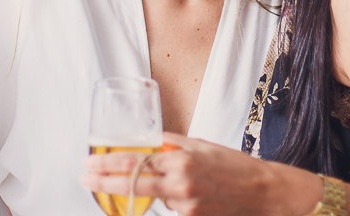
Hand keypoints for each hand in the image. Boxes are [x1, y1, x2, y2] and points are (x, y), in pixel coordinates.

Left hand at [81, 133, 321, 215]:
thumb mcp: (201, 145)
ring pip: (155, 197)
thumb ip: (171, 144)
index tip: (89, 164)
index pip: (135, 162)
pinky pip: (172, 208)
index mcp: (181, 159)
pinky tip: (197, 193)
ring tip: (188, 179)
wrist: (264, 192)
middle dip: (104, 183)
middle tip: (85, 178)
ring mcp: (185, 206)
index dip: (108, 164)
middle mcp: (180, 184)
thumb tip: (147, 142)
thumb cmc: (234, 165)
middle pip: (132, 185)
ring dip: (154, 190)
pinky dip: (174, 199)